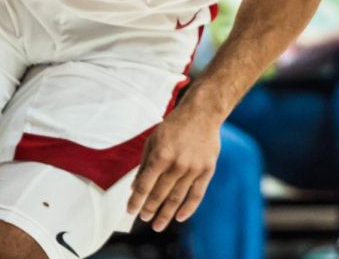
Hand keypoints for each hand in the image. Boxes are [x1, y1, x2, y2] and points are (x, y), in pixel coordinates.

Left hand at [127, 105, 220, 231]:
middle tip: (144, 218)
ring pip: (177, 197)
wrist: (202, 113)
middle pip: (160, 194)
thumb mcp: (153, 140)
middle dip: (149, 208)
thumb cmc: (174, 126)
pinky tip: (180, 217)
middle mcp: (177, 164)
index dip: (136, 200)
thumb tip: (135, 186)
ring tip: (158, 225)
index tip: (130, 211)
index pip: (144, 185)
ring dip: (166, 214)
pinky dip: (188, 208)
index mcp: (160, 155)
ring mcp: (193, 168)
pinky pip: (197, 194)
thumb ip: (144, 164)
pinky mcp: (207, 170)